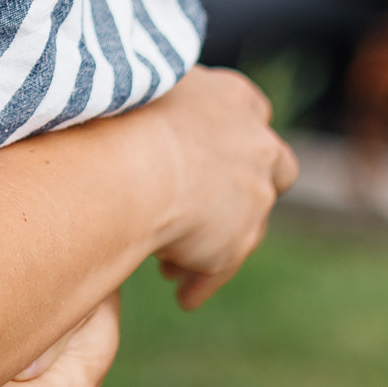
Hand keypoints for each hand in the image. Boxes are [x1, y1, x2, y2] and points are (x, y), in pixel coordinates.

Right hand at [142, 67, 299, 310]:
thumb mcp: (143, 89)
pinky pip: (221, 266)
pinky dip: (202, 281)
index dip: (230, 134)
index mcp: (232, 97)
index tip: (204, 148)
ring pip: (243, 226)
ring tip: (169, 264)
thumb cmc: (114, 120)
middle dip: (245, 189)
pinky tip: (184, 296)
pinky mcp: (237, 242)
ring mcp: (253, 194)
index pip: (252, 112)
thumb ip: (164, 100)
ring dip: (211, 242)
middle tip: (207, 206)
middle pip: (273, 169)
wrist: (123, 167)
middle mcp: (255, 143)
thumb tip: (148, 103)